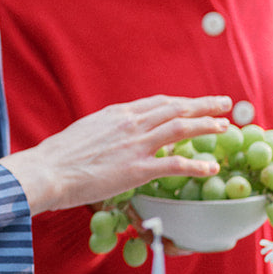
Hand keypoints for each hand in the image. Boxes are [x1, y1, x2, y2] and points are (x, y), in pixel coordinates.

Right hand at [0, 93, 232, 214]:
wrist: (46, 171)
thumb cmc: (59, 156)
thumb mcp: (87, 132)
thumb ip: (111, 131)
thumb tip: (127, 137)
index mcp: (118, 114)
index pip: (158, 103)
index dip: (182, 102)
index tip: (197, 103)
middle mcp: (130, 124)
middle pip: (175, 109)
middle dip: (204, 106)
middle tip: (225, 104)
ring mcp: (135, 146)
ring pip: (181, 129)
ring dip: (207, 126)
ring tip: (226, 127)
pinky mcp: (136, 170)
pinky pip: (174, 164)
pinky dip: (196, 165)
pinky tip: (211, 168)